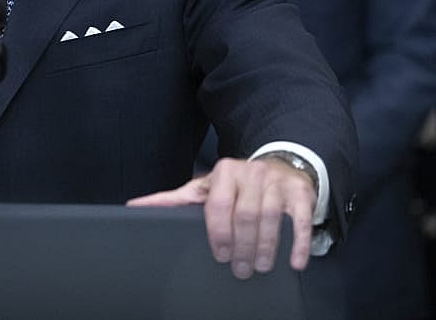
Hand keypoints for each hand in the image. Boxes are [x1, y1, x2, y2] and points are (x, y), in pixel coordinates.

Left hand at [127, 157, 316, 278]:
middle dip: (243, 246)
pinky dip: (297, 243)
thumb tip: (135, 206)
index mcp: (225, 172)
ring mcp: (278, 182)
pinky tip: (293, 262)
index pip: (220, 204)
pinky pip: (300, 219)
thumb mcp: (205, 189)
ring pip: (272, 218)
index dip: (219, 233)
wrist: (278, 166)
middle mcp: (253, 173)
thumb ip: (173, 200)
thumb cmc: (236, 185)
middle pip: (247, 214)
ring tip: (260, 267)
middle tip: (239, 269)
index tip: (220, 254)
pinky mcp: (300, 193)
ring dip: (266, 248)